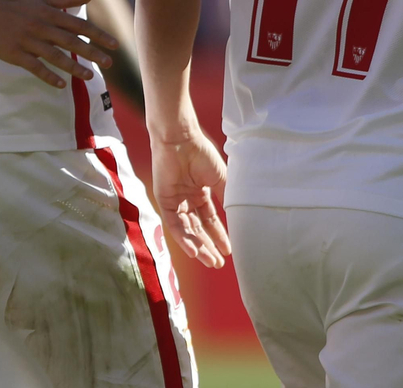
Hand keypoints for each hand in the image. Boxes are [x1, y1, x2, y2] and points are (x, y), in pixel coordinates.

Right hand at [0, 0, 118, 88]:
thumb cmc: (15, 5)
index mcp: (49, 13)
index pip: (79, 25)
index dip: (97, 34)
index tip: (114, 44)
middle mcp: (41, 26)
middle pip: (71, 41)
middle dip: (91, 52)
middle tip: (109, 63)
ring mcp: (28, 41)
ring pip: (55, 56)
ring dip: (73, 67)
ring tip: (89, 76)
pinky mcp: (15, 53)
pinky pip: (34, 66)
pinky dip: (48, 75)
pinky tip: (60, 84)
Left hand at [150, 130, 229, 267]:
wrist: (182, 139)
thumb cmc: (201, 153)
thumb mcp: (220, 179)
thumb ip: (225, 197)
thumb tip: (237, 215)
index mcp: (200, 192)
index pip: (210, 220)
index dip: (218, 235)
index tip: (228, 250)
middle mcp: (187, 199)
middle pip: (198, 229)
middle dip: (208, 246)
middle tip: (218, 263)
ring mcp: (176, 201)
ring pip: (187, 230)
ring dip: (198, 246)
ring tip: (210, 261)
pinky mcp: (164, 201)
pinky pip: (174, 224)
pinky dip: (184, 238)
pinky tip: (194, 251)